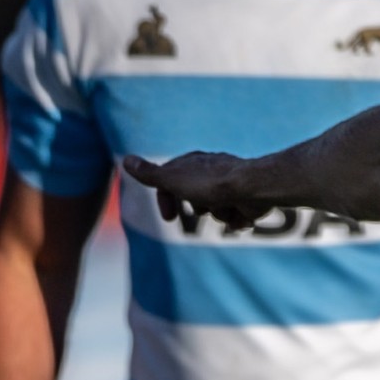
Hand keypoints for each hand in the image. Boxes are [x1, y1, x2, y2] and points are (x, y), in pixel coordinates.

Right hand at [122, 151, 277, 229]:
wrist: (253, 188)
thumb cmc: (210, 184)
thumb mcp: (173, 180)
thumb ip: (150, 174)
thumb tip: (126, 160)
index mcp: (192, 163)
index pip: (171, 180)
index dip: (166, 199)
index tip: (169, 219)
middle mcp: (213, 170)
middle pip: (195, 198)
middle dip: (199, 208)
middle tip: (205, 206)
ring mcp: (232, 185)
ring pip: (218, 210)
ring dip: (220, 214)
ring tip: (228, 207)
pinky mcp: (248, 198)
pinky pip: (237, 217)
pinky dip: (238, 219)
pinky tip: (243, 214)